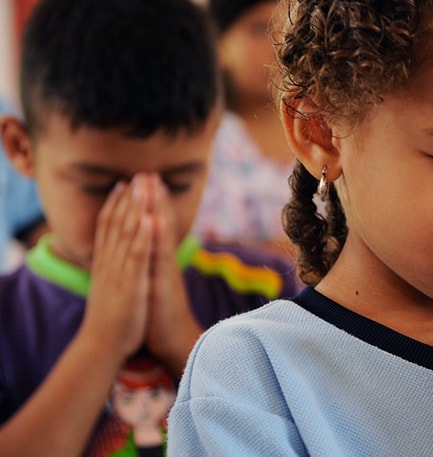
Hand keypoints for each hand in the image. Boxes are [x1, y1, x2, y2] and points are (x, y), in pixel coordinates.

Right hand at [83, 179, 153, 358]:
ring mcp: (120, 271)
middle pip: (117, 224)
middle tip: (136, 174)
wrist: (103, 345)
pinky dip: (144, 235)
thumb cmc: (111, 321)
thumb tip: (110, 262)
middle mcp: (110, 263)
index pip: (108, 228)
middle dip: (128, 198)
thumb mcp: (110, 290)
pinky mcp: (132, 283)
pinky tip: (151, 218)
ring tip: (144, 185)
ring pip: (127, 233)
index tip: (123, 184)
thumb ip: (111, 273)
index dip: (115, 205)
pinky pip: (139, 255)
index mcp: (105, 264)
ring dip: (136, 208)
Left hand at [143, 174, 203, 373]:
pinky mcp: (164, 284)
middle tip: (149, 171)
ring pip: (161, 235)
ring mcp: (165, 271)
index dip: (150, 204)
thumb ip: (150, 268)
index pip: (155, 228)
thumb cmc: (161, 317)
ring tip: (153, 185)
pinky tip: (153, 219)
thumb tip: (144, 253)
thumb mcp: (153, 287)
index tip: (143, 181)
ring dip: (158, 207)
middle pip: (160, 224)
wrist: (175, 343)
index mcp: (158, 263)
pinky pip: (160, 257)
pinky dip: (157, 237)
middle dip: (155, 198)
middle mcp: (164, 263)